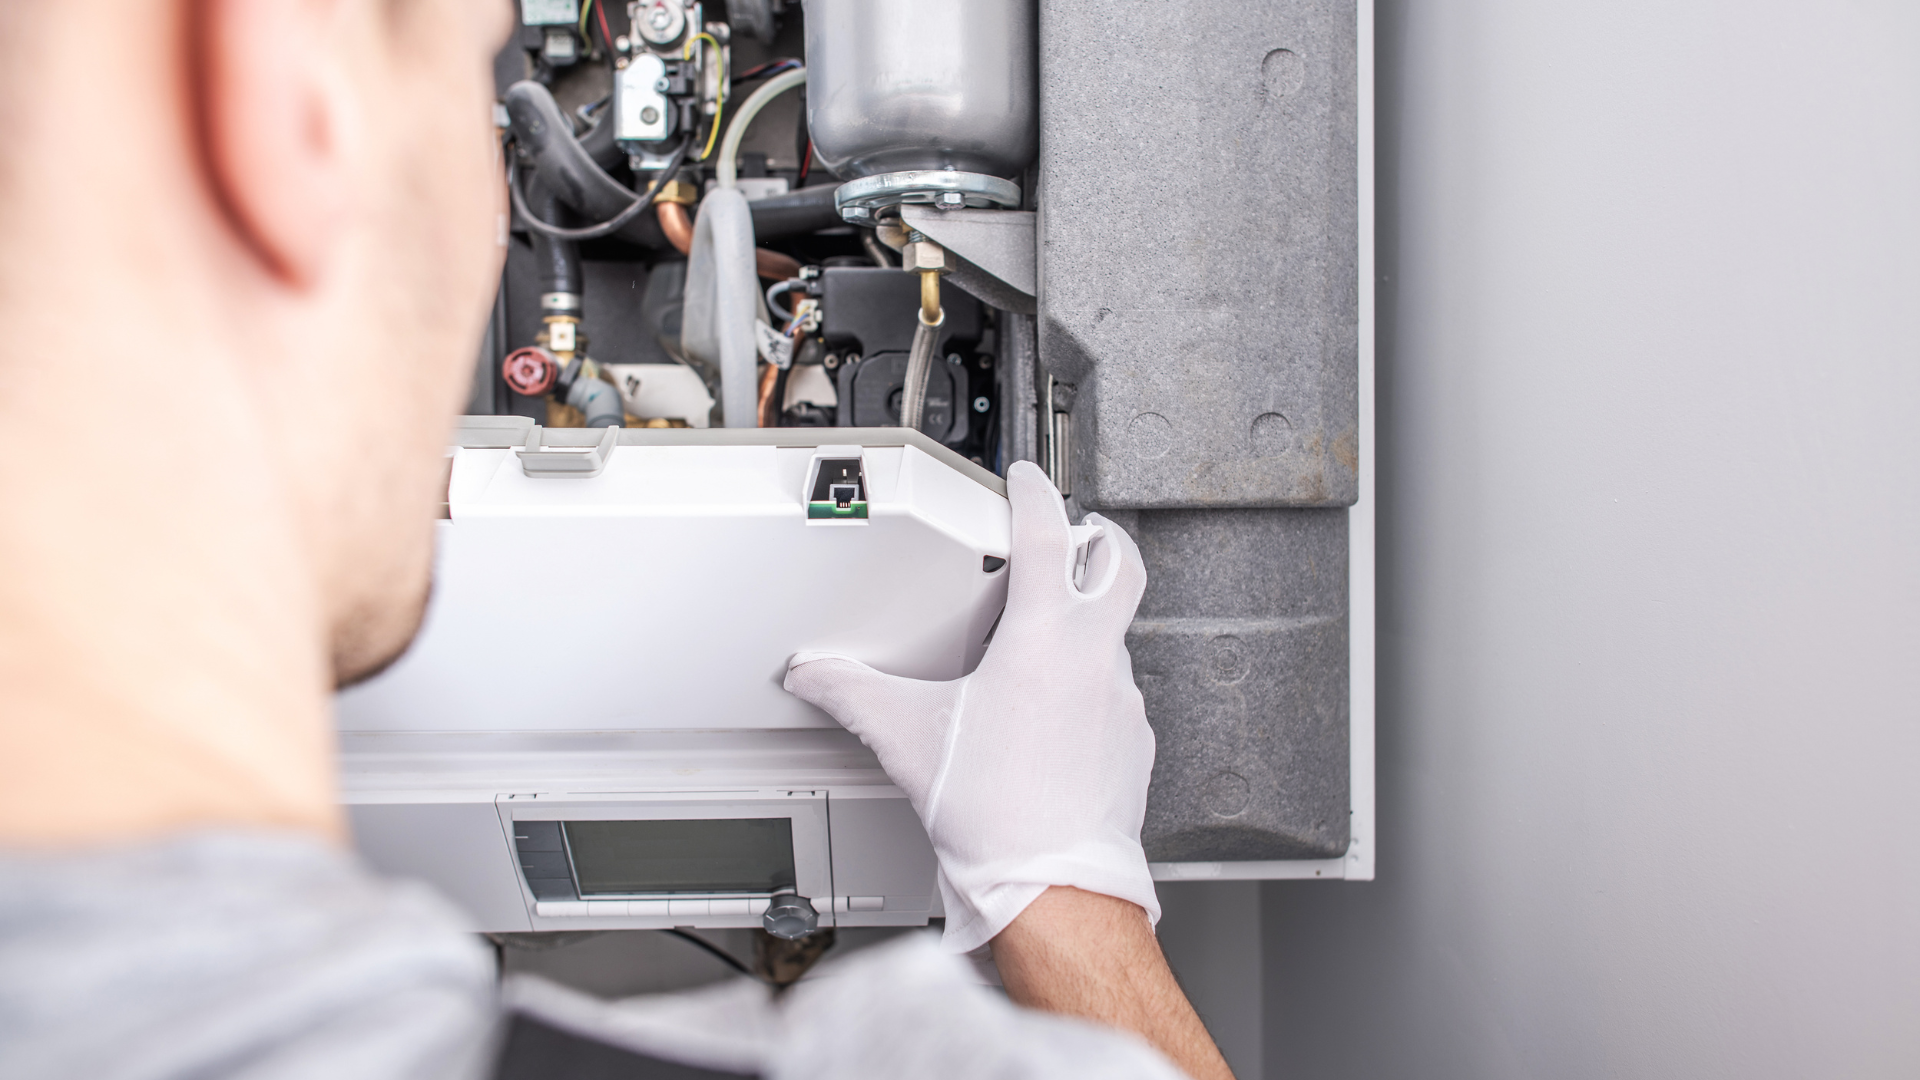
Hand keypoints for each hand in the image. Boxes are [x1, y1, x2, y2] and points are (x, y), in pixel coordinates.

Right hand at [784, 461, 1157, 952]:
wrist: (1054, 887)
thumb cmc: (997, 815)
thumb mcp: (908, 739)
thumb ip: (852, 694)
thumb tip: (813, 674)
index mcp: (1044, 639)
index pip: (1050, 535)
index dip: (1037, 493)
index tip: (1029, 480)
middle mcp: (1095, 659)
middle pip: (1120, 565)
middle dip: (1100, 538)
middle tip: (1075, 533)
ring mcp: (1123, 700)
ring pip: (1116, 634)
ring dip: (1087, 622)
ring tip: (1043, 639)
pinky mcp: (1132, 742)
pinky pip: (1116, 693)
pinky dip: (1089, 684)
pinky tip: (1054, 713)